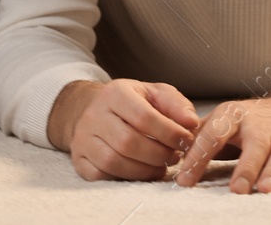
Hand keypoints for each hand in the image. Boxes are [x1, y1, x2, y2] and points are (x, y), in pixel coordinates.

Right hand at [52, 79, 200, 181]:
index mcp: (115, 93)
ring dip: (144, 170)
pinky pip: (101, 176)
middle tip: (175, 157)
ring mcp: (83, 139)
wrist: (95, 110)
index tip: (186, 141)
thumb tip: (192, 123)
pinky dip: (125, 179)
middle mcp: (94, 115)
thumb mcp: (155, 93)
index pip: (143, 117)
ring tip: (161, 166)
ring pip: (114, 162)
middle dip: (158, 154)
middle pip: (128, 142)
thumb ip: (177, 105)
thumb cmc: (133, 103)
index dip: (169, 133)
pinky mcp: (79, 160)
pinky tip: (141, 173)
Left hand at [175, 93, 270, 193]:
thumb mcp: (220, 122)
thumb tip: (168, 154)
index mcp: (232, 116)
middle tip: (236, 189)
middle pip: (253, 146)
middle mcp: (258, 126)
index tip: (184, 180)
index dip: (198, 156)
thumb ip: (198, 137)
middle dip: (245, 168)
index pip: (213, 135)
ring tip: (265, 190)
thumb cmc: (246, 123)